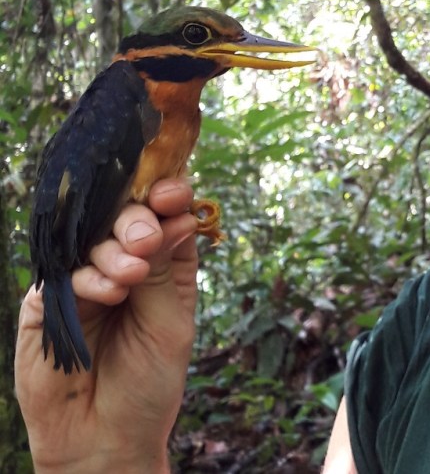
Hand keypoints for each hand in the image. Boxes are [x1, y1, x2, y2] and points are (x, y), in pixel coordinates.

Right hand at [15, 179, 199, 473]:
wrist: (104, 439)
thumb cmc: (148, 384)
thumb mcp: (170, 325)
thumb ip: (166, 272)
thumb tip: (178, 216)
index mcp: (165, 264)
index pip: (166, 214)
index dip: (169, 195)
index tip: (173, 192)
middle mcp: (125, 264)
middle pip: (126, 217)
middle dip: (137, 220)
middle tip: (146, 238)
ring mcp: (85, 280)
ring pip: (93, 240)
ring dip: (115, 250)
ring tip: (131, 275)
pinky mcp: (49, 303)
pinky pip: (64, 274)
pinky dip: (90, 278)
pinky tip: (109, 291)